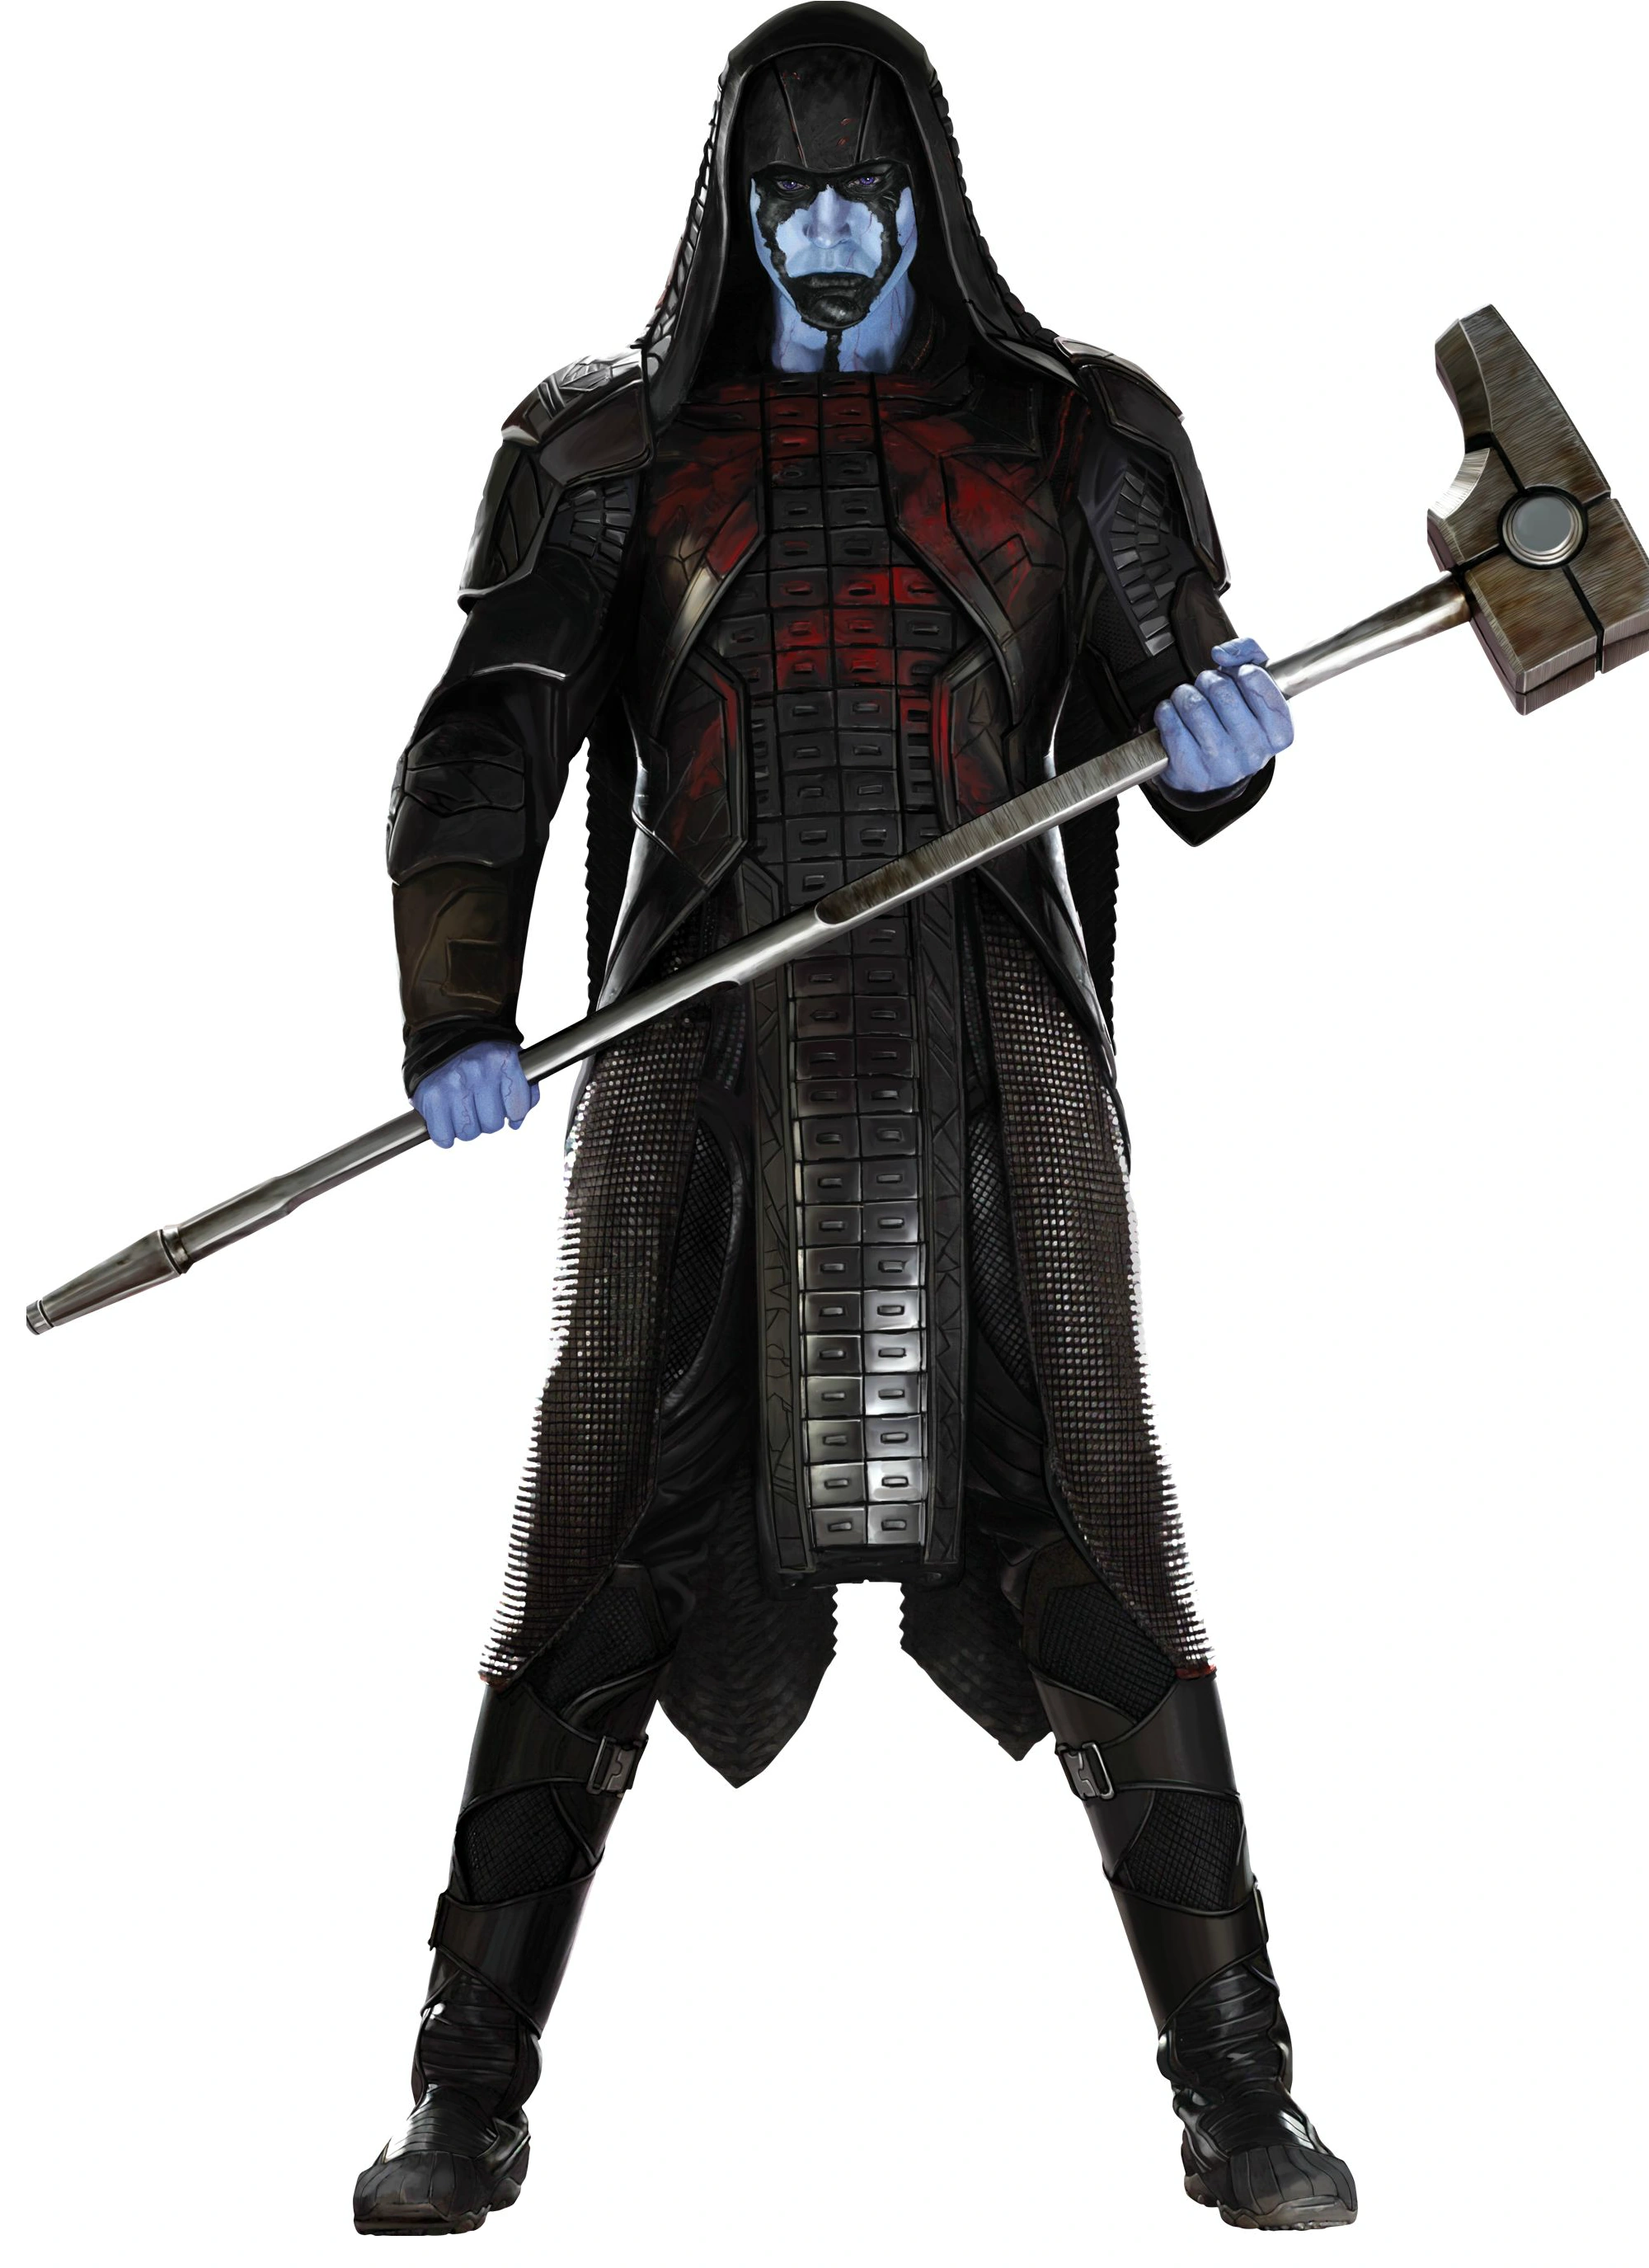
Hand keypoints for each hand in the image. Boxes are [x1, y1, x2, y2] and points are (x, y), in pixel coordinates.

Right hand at [414, 1041, 538, 1148]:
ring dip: (466, 1127)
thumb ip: (523, 1089)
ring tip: (461, 1110)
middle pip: (492, 1125)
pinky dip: (445, 1136)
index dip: (512, 1114)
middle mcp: (479, 1072)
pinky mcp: (431, 1095)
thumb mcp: (509, 1060)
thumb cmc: (479, 1052)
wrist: (443, 1032)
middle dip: (486, 1120)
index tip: (505, 1109)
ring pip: (468, 1132)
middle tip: (478, 1105)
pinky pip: (443, 1136)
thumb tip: (516, 1122)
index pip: (517, 1110)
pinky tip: (446, 1124)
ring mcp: (453, 1084)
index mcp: (503, 1061)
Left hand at [1154, 637, 1292, 794]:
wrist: (1215, 767)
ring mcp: (1223, 766)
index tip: (1236, 678)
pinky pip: (1170, 724)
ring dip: (1185, 695)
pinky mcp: (1192, 772)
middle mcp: (1255, 752)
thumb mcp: (1255, 683)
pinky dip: (1167, 712)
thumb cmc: (1238, 720)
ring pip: (1193, 704)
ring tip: (1190, 703)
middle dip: (1208, 681)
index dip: (1239, 670)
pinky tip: (1175, 717)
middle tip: (1208, 690)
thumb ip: (1248, 653)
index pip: (1254, 678)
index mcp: (1279, 731)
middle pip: (1220, 689)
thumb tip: (1221, 655)